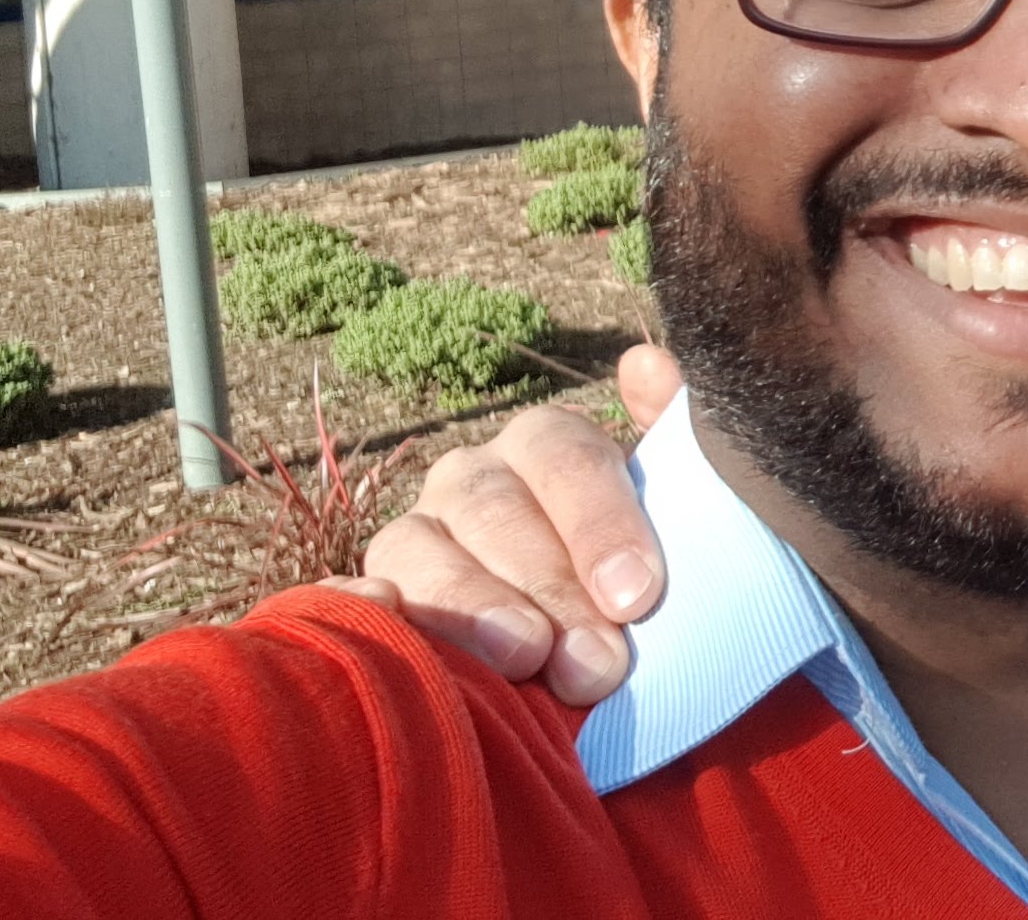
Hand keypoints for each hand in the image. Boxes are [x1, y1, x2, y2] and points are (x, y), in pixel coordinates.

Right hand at [330, 344, 680, 704]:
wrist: (584, 647)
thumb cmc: (636, 578)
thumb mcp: (675, 514)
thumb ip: (677, 439)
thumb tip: (645, 365)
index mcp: (546, 445)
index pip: (566, 459)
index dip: (601, 524)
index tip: (638, 597)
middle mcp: (472, 477)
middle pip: (496, 510)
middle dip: (550, 586)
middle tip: (595, 661)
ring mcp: (412, 535)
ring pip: (417, 549)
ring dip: (471, 608)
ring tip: (524, 659)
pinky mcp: (371, 595)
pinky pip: (351, 598)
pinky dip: (369, 616)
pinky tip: (404, 650)